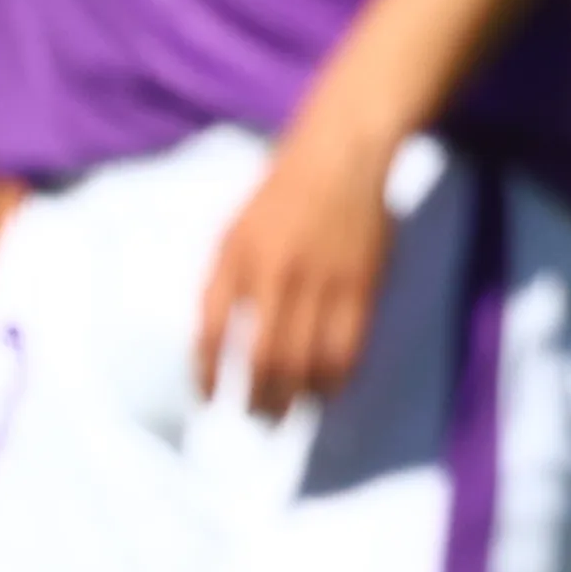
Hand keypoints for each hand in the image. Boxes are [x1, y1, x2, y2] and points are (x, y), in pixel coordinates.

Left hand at [197, 120, 397, 416]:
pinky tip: (328, 388)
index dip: (209, 374)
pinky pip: (348, 347)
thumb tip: (217, 342)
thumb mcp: (234, 228)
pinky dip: (336, 377)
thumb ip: (223, 281)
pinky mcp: (361, 285)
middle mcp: (277, 274)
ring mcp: (322, 281)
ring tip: (291, 410)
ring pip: (307, 361)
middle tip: (256, 417)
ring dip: (297, 396)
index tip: (209, 397)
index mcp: (237, 257)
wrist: (342, 154)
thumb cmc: (281, 190)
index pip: (214, 332)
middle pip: (264, 358)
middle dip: (258, 399)